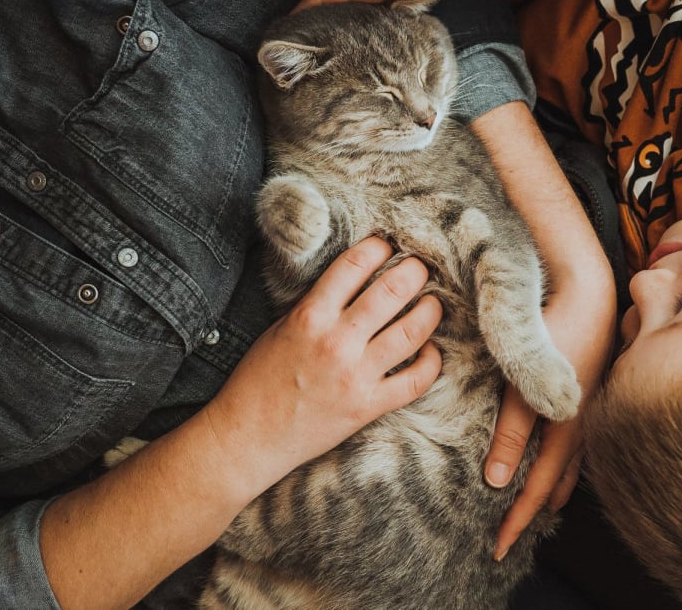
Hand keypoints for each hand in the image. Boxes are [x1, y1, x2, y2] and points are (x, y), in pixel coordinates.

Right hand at [208, 237, 442, 486]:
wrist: (248, 437)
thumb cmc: (259, 379)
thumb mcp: (280, 328)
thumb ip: (318, 304)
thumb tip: (355, 280)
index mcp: (310, 315)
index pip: (354, 264)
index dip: (378, 247)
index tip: (389, 244)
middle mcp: (337, 341)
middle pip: (392, 291)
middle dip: (415, 271)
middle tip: (422, 267)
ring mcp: (356, 375)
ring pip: (412, 331)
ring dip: (430, 311)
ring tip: (433, 303)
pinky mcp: (368, 406)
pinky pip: (415, 380)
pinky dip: (431, 361)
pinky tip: (429, 350)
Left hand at [484, 291, 610, 559]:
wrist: (590, 289)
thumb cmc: (555, 330)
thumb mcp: (524, 382)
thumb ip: (513, 431)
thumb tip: (497, 482)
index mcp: (566, 430)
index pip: (536, 490)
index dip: (516, 520)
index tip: (497, 548)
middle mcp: (582, 425)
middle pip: (557, 481)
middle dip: (535, 508)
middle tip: (514, 530)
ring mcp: (588, 407)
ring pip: (569, 462)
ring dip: (551, 484)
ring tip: (539, 501)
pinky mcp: (586, 389)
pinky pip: (576, 439)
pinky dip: (562, 459)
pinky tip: (558, 452)